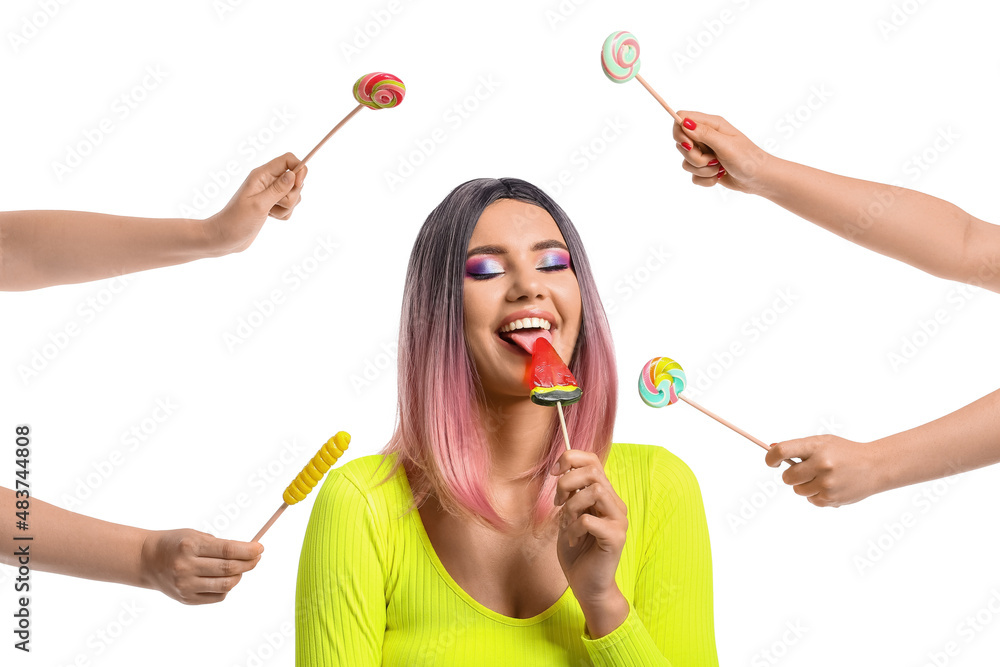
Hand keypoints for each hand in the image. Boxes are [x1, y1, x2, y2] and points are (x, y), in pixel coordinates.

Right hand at [139, 529, 262, 603]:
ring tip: (240, 567)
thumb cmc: (176, 543)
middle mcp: (186, 567)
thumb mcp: (195, 535)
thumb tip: (249, 552)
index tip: (260, 547)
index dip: (248, 550)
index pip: (227, 550)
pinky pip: (217, 596)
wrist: (147, 560)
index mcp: (190, 546)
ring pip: (226, 585)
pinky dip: (227, 587)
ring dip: (239, 575)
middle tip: (256, 557)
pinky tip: (224, 578)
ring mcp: (186, 585)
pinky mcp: (186, 599)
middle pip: (228, 568)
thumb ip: (219, 544)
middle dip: (249, 562)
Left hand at [204, 152, 307, 254]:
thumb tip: (293, 174)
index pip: (288, 160)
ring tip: (270, 213)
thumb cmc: (237, 220)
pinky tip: (270, 217)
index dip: (299, 169)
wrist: (224, 237)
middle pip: (294, 179)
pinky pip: (289, 207)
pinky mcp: (271, 205)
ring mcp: (269, 193)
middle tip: (276, 204)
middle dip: (292, 195)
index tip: (298, 185)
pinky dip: (283, 214)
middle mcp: (267, 181)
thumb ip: (278, 189)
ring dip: (287, 207)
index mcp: (262, 175)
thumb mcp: (259, 205)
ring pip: (293, 195)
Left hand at [550, 449, 627, 606]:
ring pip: (595, 491)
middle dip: (568, 482)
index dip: (571, 459)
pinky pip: (589, 520)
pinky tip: (572, 541)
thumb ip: (570, 495)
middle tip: (558, 503)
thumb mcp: (568, 517)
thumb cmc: (576, 552)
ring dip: (572, 506)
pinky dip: (574, 528)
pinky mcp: (616, 538)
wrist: (587, 586)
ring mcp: (619, 520)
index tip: (554, 473)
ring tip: (567, 524)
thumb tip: (562, 471)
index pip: (593, 461)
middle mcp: (615, 504)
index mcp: (604, 496)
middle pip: (593, 470)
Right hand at [673, 111, 773, 194]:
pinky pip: (693, 175)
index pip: (682, 118)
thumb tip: (684, 122)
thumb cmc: (748, 158)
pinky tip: (719, 176)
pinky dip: (705, 179)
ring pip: (686, 161)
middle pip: (681, 143)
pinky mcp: (705, 168)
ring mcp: (705, 153)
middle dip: (694, 156)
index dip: (680, 131)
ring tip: (719, 168)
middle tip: (712, 158)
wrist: (759, 179)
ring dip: (702, 169)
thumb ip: (704, 134)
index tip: (689, 144)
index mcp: (712, 125)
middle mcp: (706, 137)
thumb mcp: (726, 145)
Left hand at [765, 435, 885, 506]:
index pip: (782, 451)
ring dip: (804, 486)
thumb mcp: (823, 442)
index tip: (772, 462)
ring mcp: (827, 484)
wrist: (875, 466)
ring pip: (798, 490)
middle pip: (787, 477)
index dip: (771, 457)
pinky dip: (816, 495)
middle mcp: (821, 465)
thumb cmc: (844, 452)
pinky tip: (830, 487)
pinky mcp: (832, 499)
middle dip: (791, 476)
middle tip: (802, 472)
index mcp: (816, 447)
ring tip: (821, 478)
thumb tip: (771, 447)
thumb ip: (798, 447)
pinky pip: (811, 500)